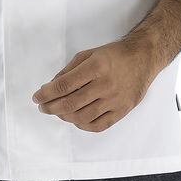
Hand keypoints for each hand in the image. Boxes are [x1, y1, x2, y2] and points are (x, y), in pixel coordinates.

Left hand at [31, 40, 156, 132]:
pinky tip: (75, 119)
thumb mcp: (88, 54)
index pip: (64, 85)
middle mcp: (106, 85)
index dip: (46, 93)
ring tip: (57, 112)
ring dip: (64, 117)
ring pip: (82, 117)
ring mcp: (115, 100)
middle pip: (70, 103)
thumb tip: (51, 87)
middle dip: (51, 107)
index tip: (37, 97)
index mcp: (96, 67)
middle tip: (43, 107)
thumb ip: (69, 71)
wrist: (144, 58)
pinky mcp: (122, 110)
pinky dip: (82, 125)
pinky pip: (98, 125)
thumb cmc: (114, 55)